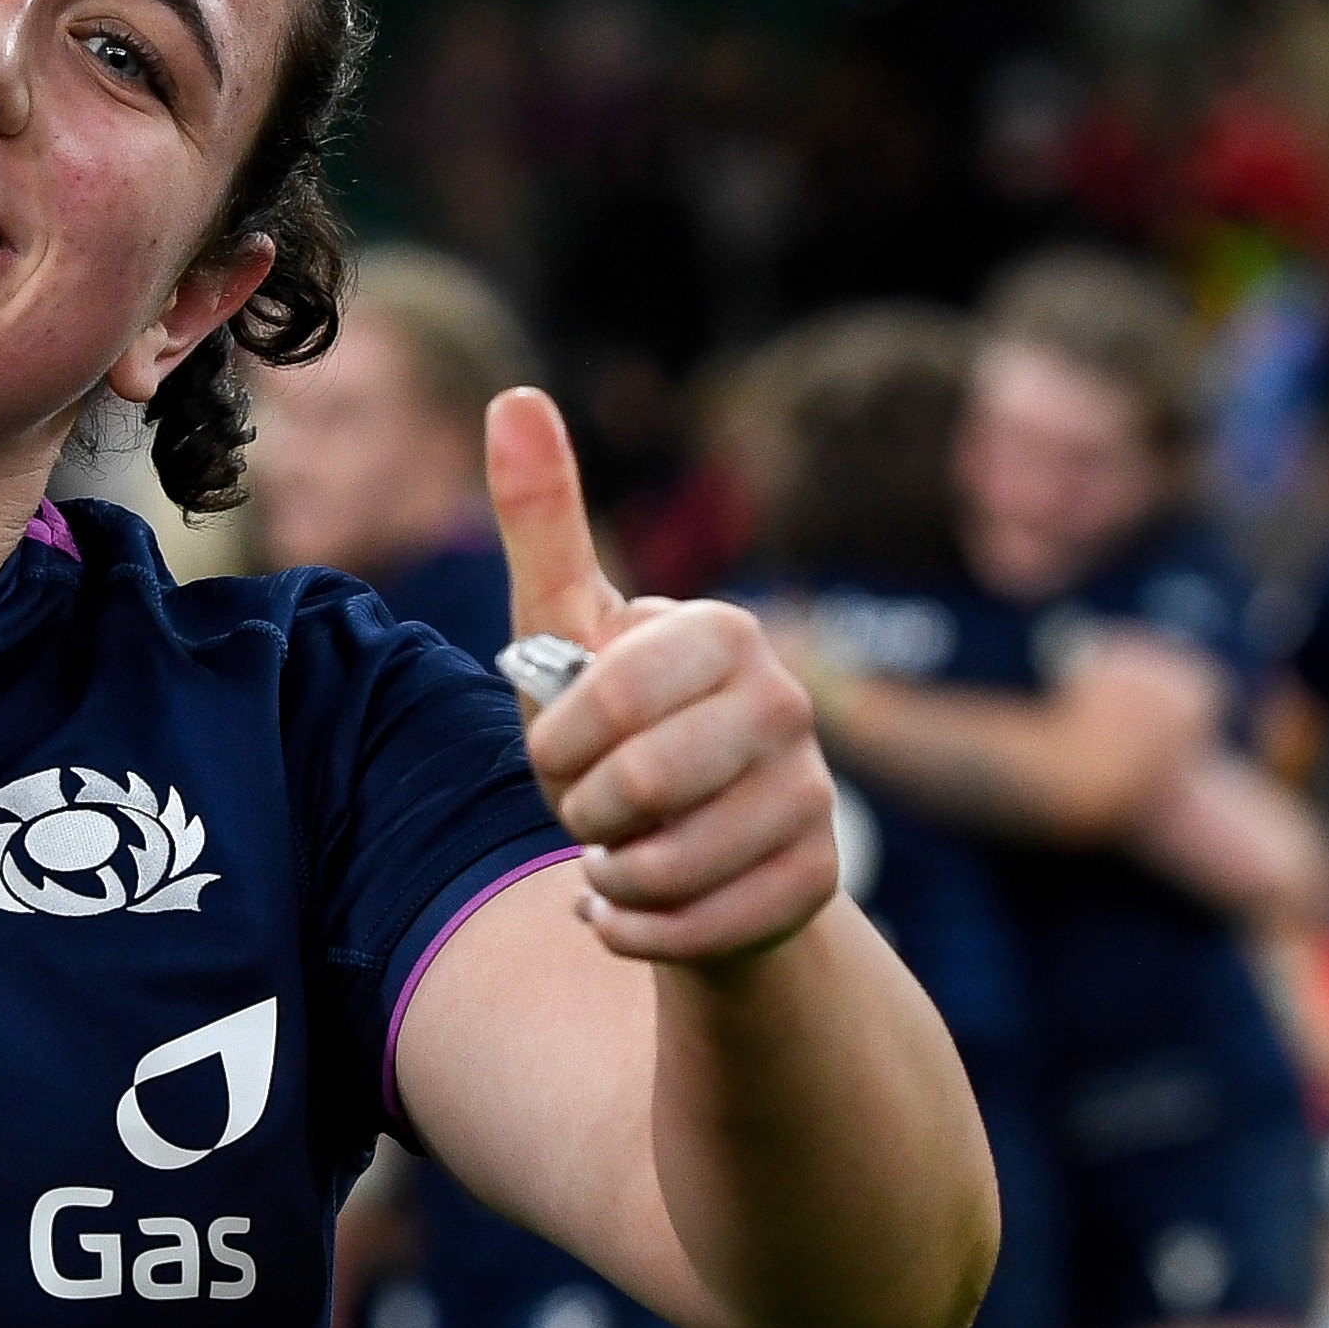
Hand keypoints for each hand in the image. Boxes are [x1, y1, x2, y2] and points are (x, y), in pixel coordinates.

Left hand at [489, 388, 841, 966]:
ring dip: (607, 878)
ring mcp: (813, 797)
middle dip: (579, 812)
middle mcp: (786, 706)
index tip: (561, 747)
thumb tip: (512, 395)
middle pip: (636, 784)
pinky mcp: (816, 883)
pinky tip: (633, 911)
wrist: (690, 848)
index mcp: (724, 633)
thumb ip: (543, 519)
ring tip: (614, 857)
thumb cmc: (615, 728)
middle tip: (589, 809)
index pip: (608, 696)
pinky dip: (635, 932)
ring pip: (665, 864)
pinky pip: (695, 929)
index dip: (559, 741)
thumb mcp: (567, 627)